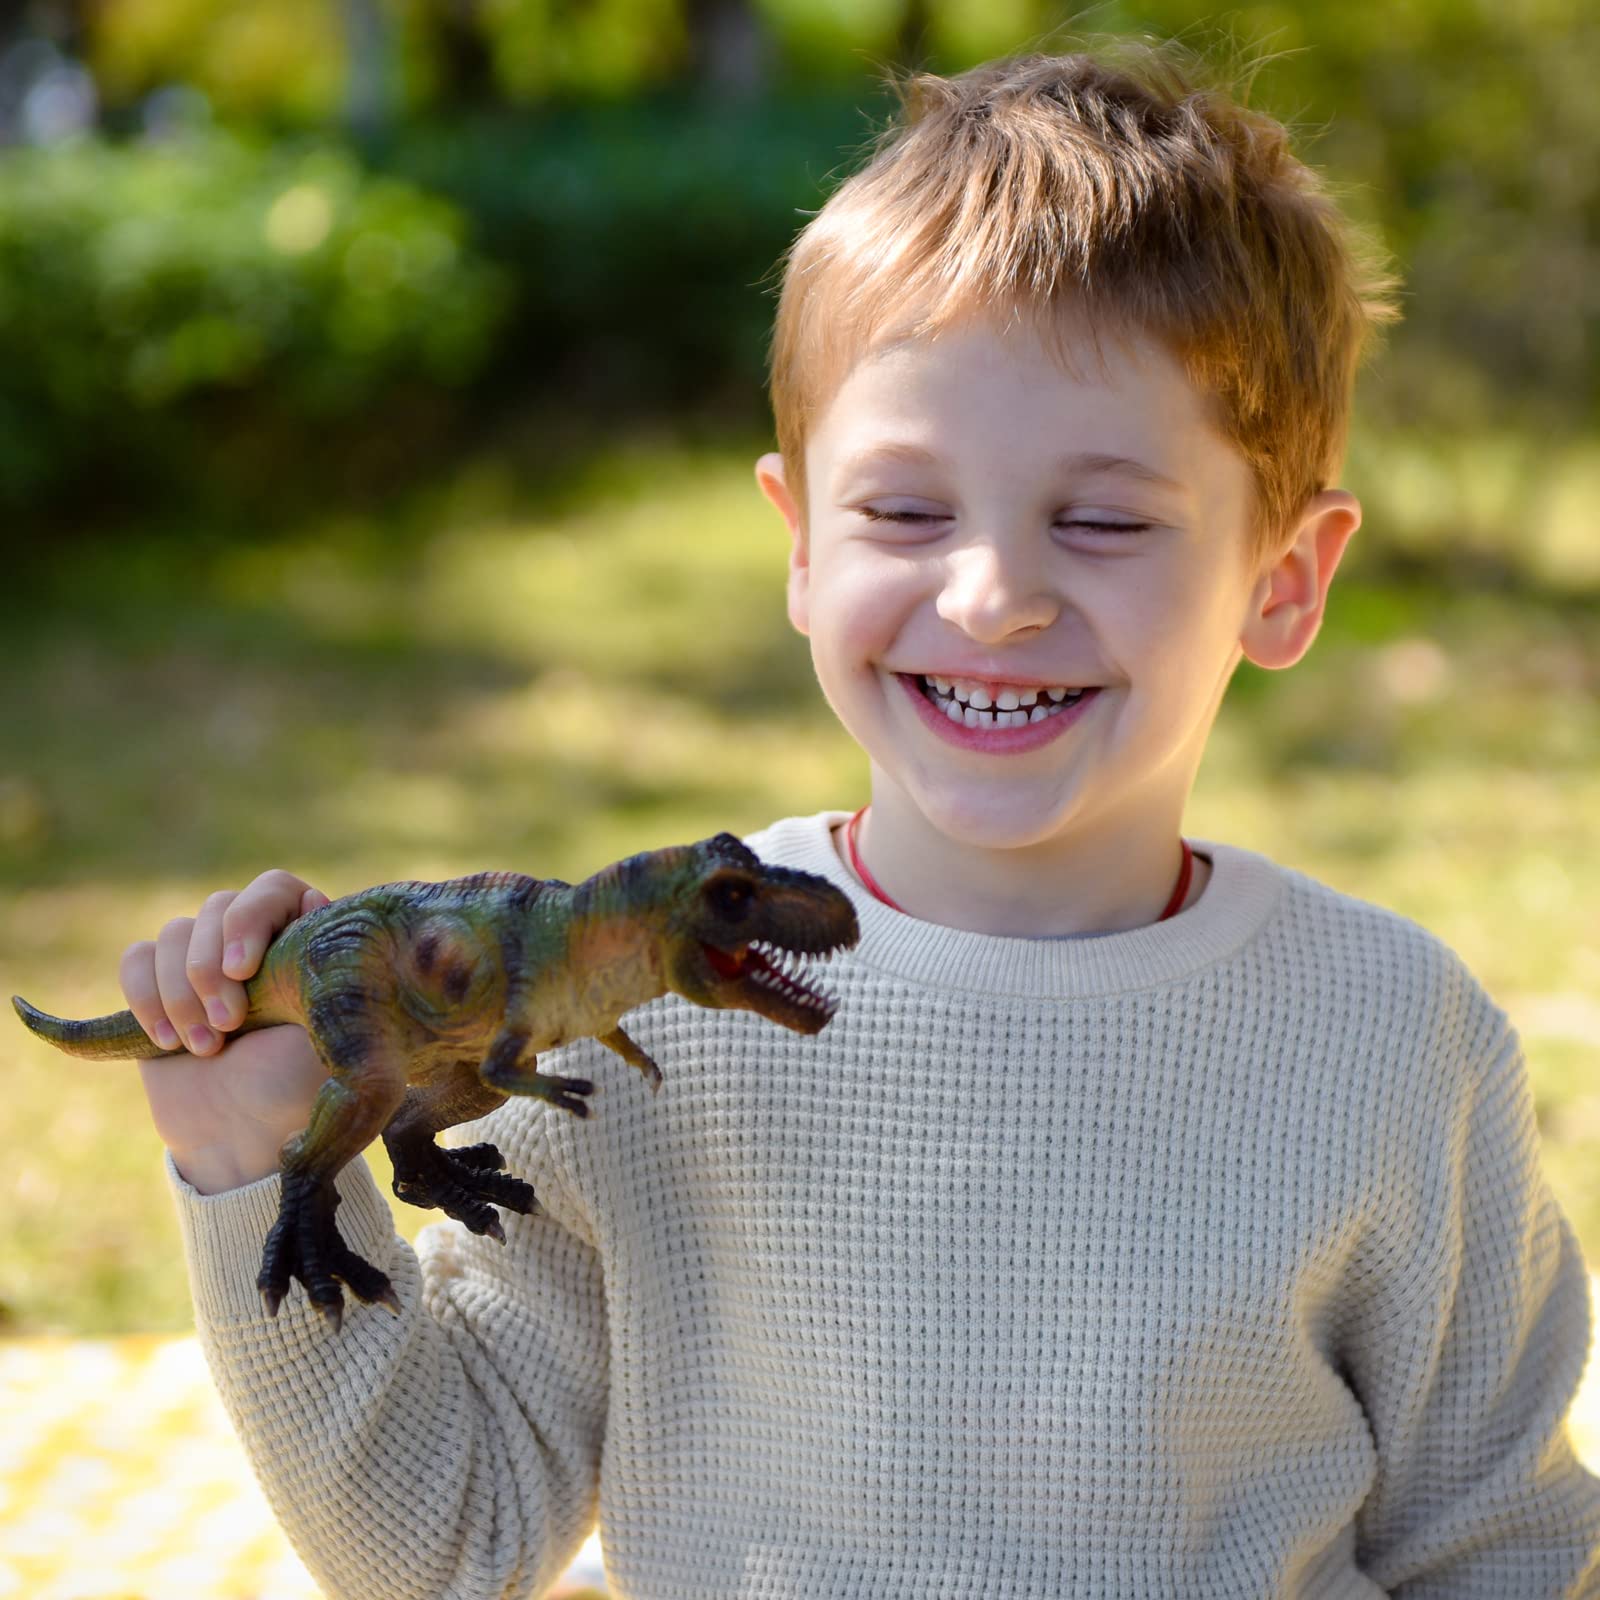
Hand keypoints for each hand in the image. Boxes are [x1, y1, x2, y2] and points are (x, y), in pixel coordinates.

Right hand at [121, 872, 331, 1193]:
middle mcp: (257, 938)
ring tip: (207, 1048)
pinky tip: (165, 1042)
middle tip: (230, 1025)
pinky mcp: (160, 985)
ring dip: (181, 992)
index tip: (244, 971)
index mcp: (306, 938)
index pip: (273, 889)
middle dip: (212, 968)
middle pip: (218, 907)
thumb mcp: (328, 1031)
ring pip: (174, 933)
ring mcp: (206, 958)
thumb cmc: (299, 1086)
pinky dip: (145, 996)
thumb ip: (322, 970)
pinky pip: (137, 959)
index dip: (251, 919)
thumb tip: (314, 898)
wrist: (249, 1138)